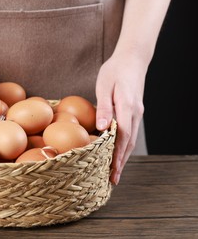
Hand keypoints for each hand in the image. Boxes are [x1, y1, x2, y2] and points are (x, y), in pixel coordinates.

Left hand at [95, 52, 146, 184]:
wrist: (132, 59)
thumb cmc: (114, 70)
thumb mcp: (105, 86)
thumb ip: (104, 108)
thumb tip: (102, 129)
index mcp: (127, 107)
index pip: (122, 136)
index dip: (117, 155)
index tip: (112, 170)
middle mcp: (135, 113)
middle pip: (129, 143)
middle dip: (121, 162)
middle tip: (113, 180)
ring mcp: (137, 113)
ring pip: (131, 140)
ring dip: (123, 157)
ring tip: (115, 172)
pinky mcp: (134, 112)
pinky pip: (130, 133)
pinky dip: (125, 146)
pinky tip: (118, 153)